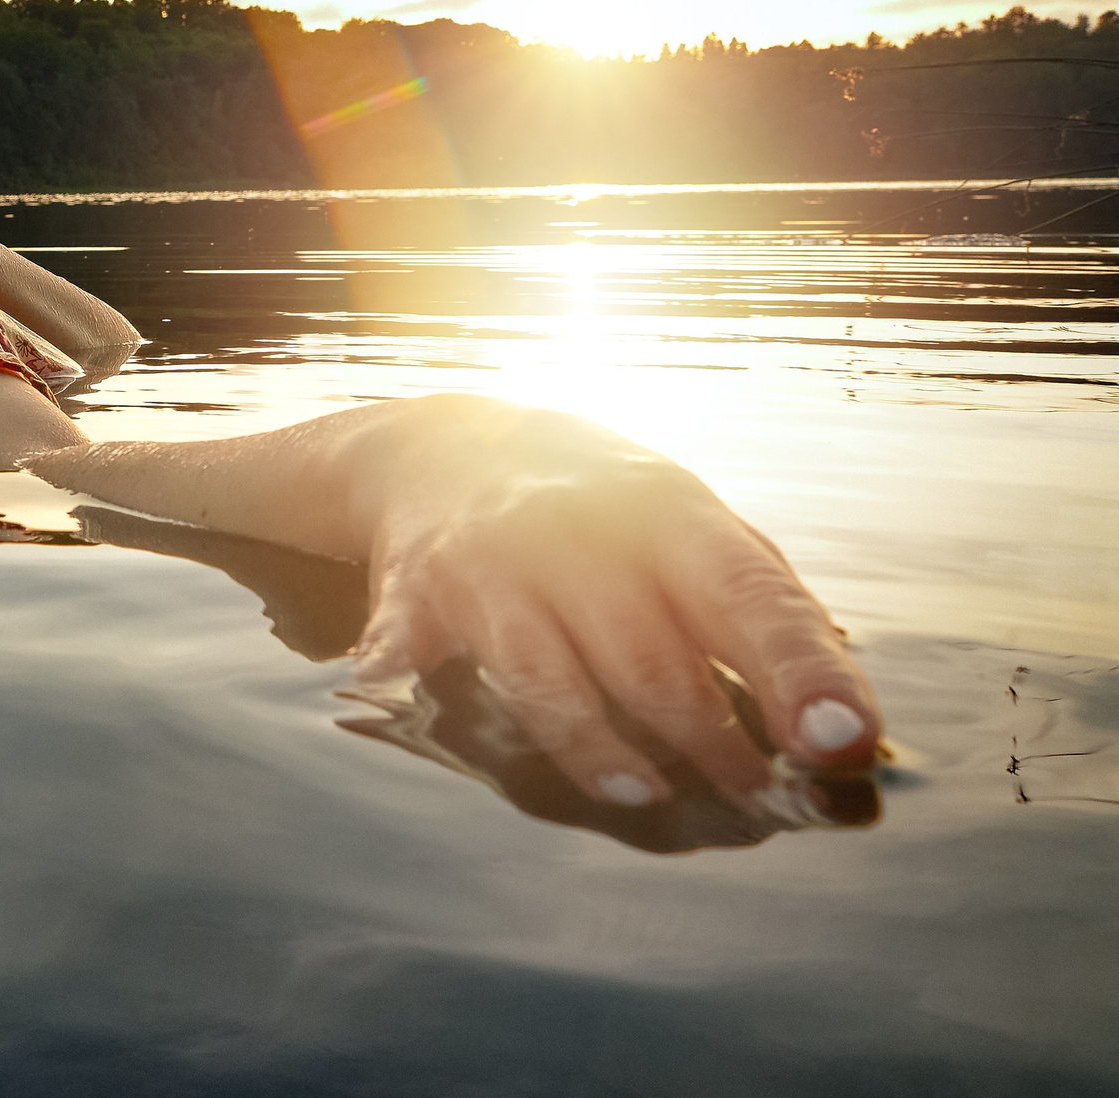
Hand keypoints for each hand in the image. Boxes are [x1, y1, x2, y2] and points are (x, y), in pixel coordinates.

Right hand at [350, 403, 880, 809]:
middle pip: (655, 663)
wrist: (440, 448)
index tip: (843, 741)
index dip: (800, 672)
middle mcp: (580, 534)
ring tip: (646, 792)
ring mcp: (494, 567)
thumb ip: (761, 610)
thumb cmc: (596, 510)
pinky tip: (400, 705)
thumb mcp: (688, 527)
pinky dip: (402, 679)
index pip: (747, 597)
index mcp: (668, 515)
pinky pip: (414, 652)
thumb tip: (846, 725)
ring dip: (599, 750)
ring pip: (548, 679)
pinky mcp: (419, 595)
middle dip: (716, 744)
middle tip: (759, 797)